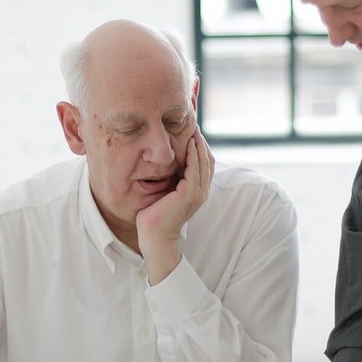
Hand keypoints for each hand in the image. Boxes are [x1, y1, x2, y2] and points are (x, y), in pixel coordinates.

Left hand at [136, 128, 214, 283]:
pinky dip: (194, 155)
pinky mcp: (189, 194)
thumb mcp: (163, 194)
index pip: (204, 165)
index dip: (200, 148)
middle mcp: (200, 192)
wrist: (153, 238)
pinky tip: (190, 143)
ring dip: (200, 144)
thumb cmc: (154, 218)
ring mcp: (196, 194)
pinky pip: (195, 169)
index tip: (192, 131)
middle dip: (202, 141)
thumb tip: (161, 166)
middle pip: (208, 160)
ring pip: (204, 163)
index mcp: (196, 192)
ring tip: (194, 128)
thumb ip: (168, 181)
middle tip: (194, 124)